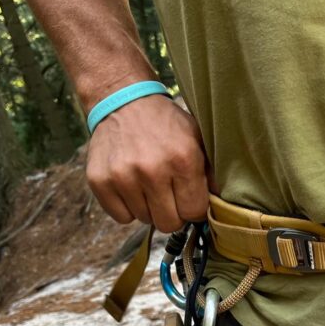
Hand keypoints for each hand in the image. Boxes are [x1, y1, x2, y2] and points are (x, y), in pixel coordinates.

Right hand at [85, 95, 209, 231]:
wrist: (123, 101)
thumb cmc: (166, 124)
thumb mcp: (197, 140)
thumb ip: (212, 173)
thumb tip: (225, 206)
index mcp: (182, 160)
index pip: (194, 212)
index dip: (193, 207)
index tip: (188, 195)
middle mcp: (152, 170)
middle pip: (169, 224)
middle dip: (172, 212)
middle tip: (168, 192)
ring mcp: (122, 176)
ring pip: (144, 220)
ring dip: (149, 207)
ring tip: (148, 182)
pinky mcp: (99, 181)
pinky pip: (121, 217)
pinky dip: (128, 207)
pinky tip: (131, 185)